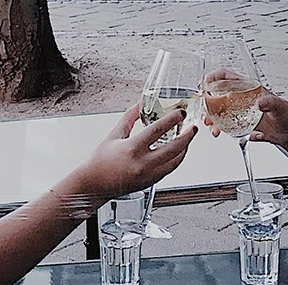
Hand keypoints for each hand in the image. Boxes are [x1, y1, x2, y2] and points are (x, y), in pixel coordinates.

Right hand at [73, 104, 195, 199]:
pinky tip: (178, 151)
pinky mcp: (151, 182)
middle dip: (187, 136)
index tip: (181, 112)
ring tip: (187, 138)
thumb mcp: (114, 135)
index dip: (172, 119)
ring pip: (176, 161)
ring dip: (185, 148)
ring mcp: (148, 175)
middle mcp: (142, 163)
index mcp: (132, 149)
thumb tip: (140, 104)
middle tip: (193, 127)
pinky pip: (169, 169)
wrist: (94, 185)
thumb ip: (129, 118)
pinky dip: (177, 159)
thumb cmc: (100, 161)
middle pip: (174, 148)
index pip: (158, 130)